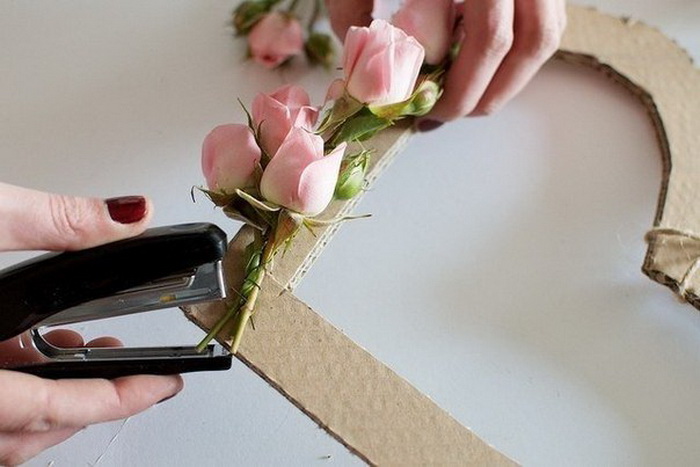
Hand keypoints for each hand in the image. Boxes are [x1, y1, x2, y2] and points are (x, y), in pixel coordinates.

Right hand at [0, 182, 182, 464]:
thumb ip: (51, 221)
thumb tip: (127, 217)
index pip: (57, 408)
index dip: (120, 399)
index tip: (166, 386)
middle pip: (35, 431)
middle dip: (95, 403)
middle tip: (141, 379)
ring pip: (9, 427)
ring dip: (56, 398)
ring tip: (90, 352)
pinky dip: (18, 384)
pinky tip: (25, 344)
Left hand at [326, 0, 565, 123]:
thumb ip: (352, 9)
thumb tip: (363, 72)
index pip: (488, 37)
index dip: (463, 87)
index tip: (430, 113)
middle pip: (528, 39)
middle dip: (489, 91)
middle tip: (451, 114)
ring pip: (546, 27)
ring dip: (512, 74)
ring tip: (472, 96)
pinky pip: (544, 11)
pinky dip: (516, 44)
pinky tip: (478, 56)